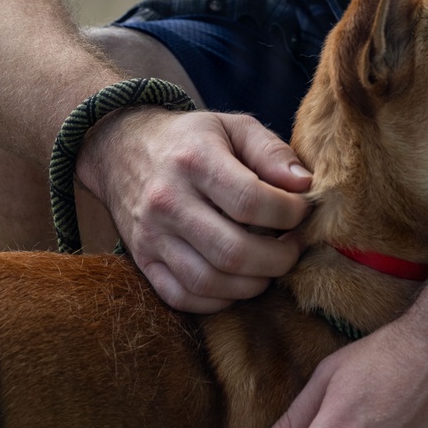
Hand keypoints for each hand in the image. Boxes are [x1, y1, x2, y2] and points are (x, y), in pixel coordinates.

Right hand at [76, 108, 311, 310]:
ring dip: (253, 284)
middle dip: (278, 258)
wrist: (122, 149)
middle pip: (233, 251)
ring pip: (209, 282)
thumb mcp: (234, 127)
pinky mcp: (142, 261)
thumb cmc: (192, 139)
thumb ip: (272, 152)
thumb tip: (305, 185)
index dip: (289, 213)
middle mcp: (167, 201)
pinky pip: (183, 298)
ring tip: (269, 264)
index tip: (301, 211)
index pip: (250, 201)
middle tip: (292, 246)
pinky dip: (219, 300)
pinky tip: (238, 280)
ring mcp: (151, 236)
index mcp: (194, 160)